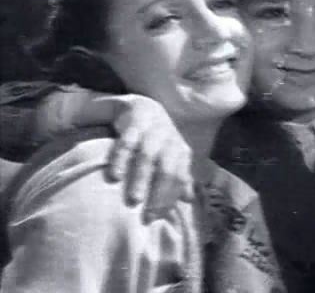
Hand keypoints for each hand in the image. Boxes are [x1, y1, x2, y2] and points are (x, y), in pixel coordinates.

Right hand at [91, 94, 194, 218]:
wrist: (143, 107)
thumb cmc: (158, 140)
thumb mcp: (172, 156)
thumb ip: (179, 176)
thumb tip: (189, 199)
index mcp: (180, 151)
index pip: (179, 177)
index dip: (170, 198)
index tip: (157, 218)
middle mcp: (169, 140)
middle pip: (167, 169)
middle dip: (159, 192)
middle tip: (147, 215)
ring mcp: (152, 131)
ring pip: (148, 157)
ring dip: (141, 179)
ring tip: (134, 200)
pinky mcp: (134, 124)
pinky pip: (127, 142)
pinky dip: (121, 160)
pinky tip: (114, 177)